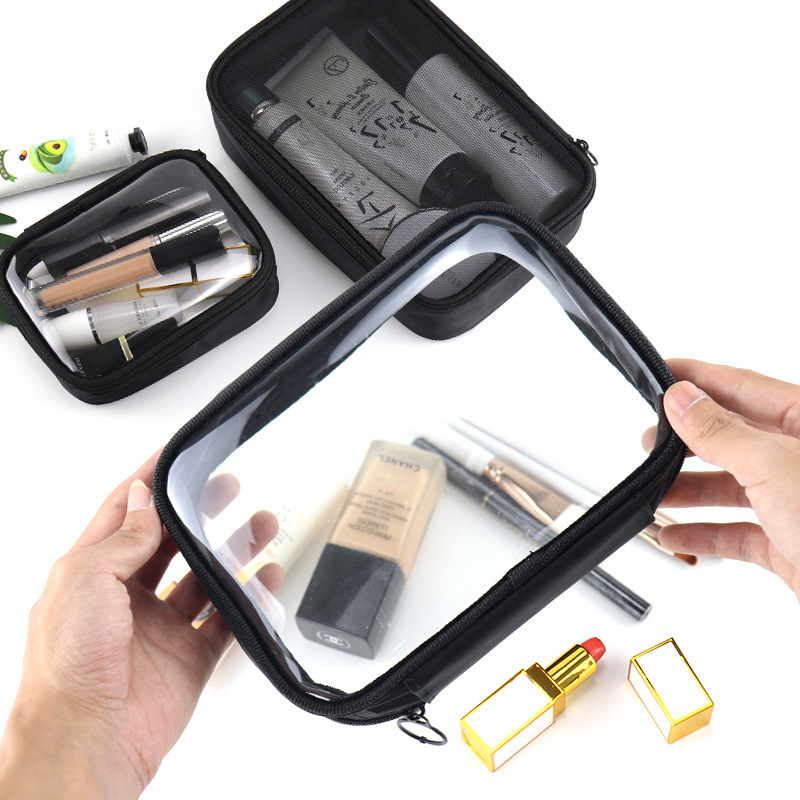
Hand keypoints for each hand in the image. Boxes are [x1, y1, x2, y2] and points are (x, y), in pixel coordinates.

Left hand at [0, 451, 280, 798]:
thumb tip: (143, 501)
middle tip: (225, 488)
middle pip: (170, 542)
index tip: (172, 456)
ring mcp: (159, 628)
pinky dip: (248, 598)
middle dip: (198, 511)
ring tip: (260, 525)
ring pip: (203, 578)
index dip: (148, 482)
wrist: (87, 741)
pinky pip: (226, 620)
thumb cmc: (66, 668)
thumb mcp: (85, 581)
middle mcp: (125, 598)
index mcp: (91, 574)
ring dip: (231, 550)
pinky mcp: (188, 658)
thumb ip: (122, 538)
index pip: (124, 513)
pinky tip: (264, 578)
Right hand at [644, 359, 799, 600]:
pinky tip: (676, 534)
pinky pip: (736, 531)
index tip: (661, 371)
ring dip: (687, 490)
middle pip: (731, 437)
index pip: (742, 386)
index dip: (698, 377)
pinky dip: (703, 533)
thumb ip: (721, 432)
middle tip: (649, 440)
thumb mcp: (774, 466)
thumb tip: (681, 398)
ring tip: (653, 490)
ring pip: (730, 486)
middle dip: (685, 440)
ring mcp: (795, 501)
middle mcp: (799, 458)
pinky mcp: (789, 543)